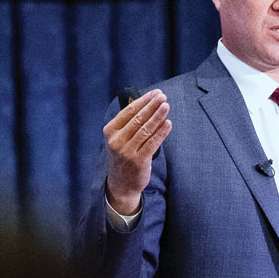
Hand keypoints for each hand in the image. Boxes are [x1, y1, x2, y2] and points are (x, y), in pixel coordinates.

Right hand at [103, 89, 170, 214]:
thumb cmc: (123, 157)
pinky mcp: (138, 161)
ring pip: (146, 129)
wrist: (121, 184)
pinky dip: (161, 132)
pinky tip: (168, 123)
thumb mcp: (119, 139)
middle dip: (152, 106)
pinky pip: (152, 143)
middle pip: (138, 118)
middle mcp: (116, 140)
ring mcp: (127, 151)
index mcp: (110, 131)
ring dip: (158, 116)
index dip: (143, 101)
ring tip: (167, 106)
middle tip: (163, 96)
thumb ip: (129, 123)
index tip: (155, 93)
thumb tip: (146, 102)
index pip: (128, 111)